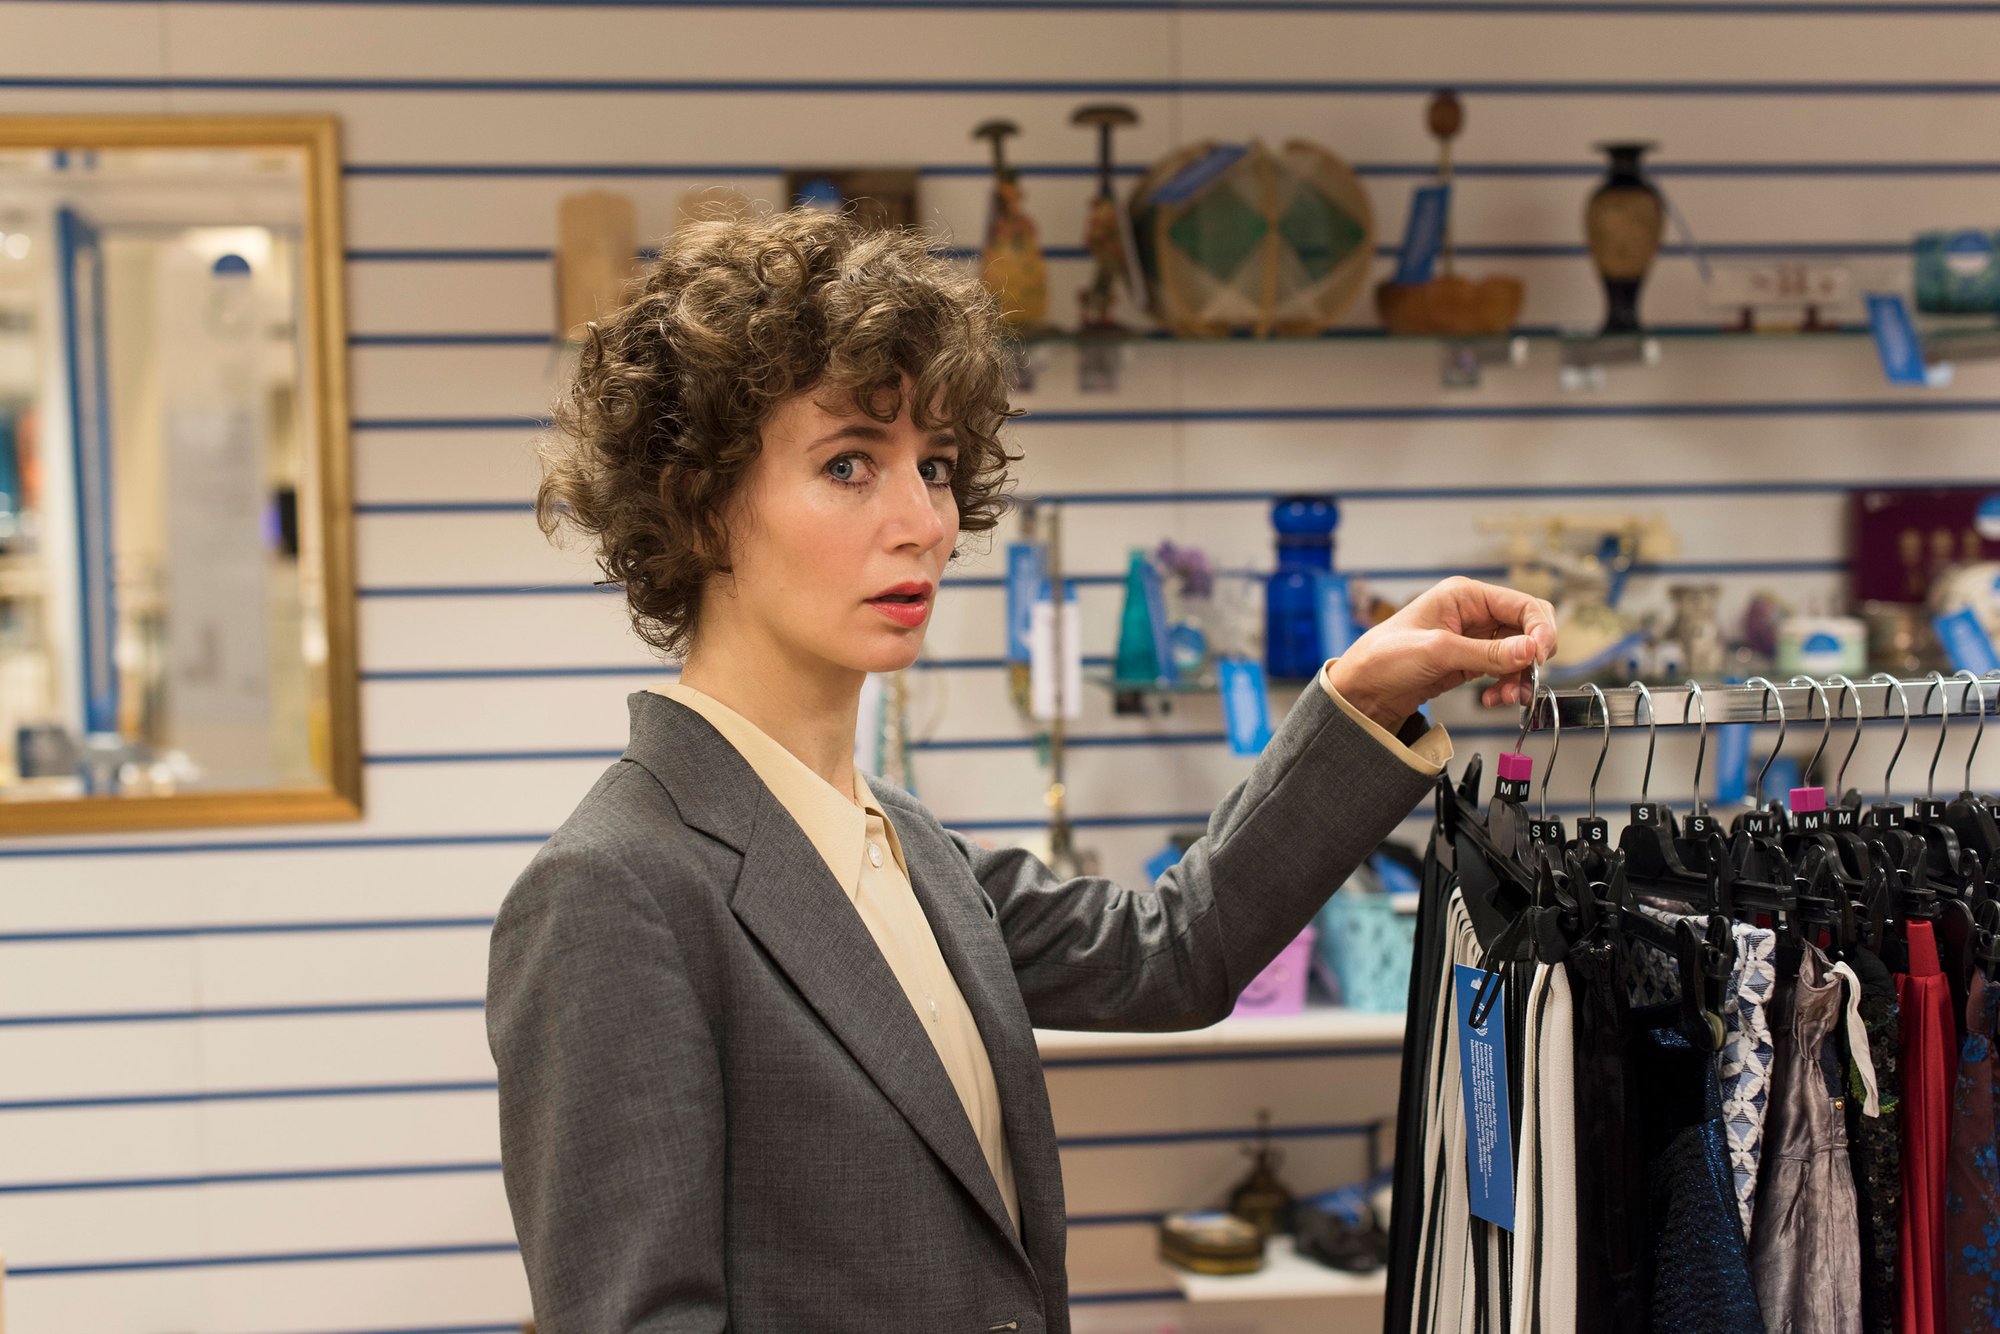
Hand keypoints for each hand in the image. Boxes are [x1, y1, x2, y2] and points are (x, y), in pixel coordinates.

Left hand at [1323, 577, 1557, 730]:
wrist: (1361, 691)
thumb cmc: (1384, 658)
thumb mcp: (1436, 651)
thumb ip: (1486, 653)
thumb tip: (1530, 651)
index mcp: (1464, 595)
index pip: (1521, 604)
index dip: (1540, 629)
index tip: (1542, 655)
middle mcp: (1473, 613)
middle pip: (1527, 628)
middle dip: (1533, 654)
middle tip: (1529, 677)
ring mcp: (1474, 639)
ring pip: (1519, 653)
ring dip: (1520, 676)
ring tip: (1508, 697)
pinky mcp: (1470, 663)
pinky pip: (1504, 671)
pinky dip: (1507, 686)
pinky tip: (1495, 698)